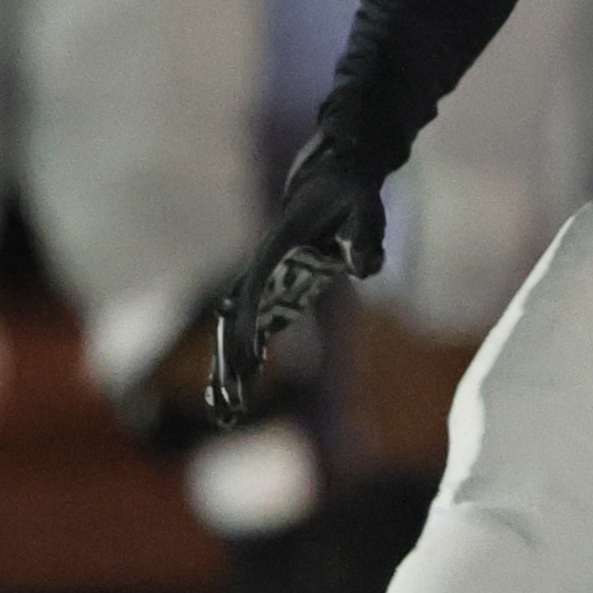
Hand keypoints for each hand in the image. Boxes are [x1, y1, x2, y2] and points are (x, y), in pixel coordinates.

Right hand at [206, 135, 388, 425]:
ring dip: (229, 370)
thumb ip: (367, 237)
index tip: (242, 360)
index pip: (255, 294)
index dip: (246, 327)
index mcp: (278, 250)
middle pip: (237, 322)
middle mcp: (264, 270)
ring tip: (225, 413)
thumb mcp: (366, 208)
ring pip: (238, 332)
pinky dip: (245, 361)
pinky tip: (239, 394)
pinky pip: (255, 332)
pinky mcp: (278, 293)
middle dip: (230, 363)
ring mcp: (267, 283)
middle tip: (229, 406)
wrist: (335, 178)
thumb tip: (366, 271)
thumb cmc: (352, 193)